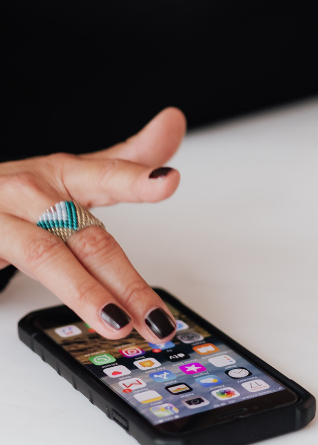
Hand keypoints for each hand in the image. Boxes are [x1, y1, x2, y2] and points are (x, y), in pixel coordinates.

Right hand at [0, 108, 185, 342]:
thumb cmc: (19, 194)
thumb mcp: (72, 174)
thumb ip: (126, 162)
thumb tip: (173, 121)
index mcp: (61, 174)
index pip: (106, 174)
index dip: (137, 179)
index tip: (168, 182)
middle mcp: (31, 192)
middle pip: (87, 236)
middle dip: (127, 282)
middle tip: (157, 317)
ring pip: (47, 257)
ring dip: (86, 293)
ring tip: (118, 323)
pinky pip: (1, 267)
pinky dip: (29, 292)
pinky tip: (59, 316)